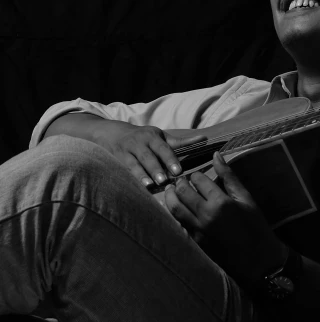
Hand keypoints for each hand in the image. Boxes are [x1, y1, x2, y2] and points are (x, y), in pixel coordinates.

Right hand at [91, 119, 206, 187]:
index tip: (178, 171)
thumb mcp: (161, 137)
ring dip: (142, 175)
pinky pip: (124, 170)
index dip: (170, 159)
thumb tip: (204, 139)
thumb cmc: (144, 138)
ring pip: (135, 164)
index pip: (163, 148)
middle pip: (148, 157)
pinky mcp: (116, 160)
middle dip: (156, 168)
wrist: (113, 134)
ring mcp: (126, 151)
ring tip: (150, 185)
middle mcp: (139, 142)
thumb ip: (181, 142)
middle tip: (165, 181)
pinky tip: (135, 186)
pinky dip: (130, 178)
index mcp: (152, 136)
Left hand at [164, 152, 287, 285]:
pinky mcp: (195, 242)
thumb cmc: (255, 226)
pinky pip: (178, 223)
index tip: (198, 176)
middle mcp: (206, 215)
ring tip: (172, 190)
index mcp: (220, 202)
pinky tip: (177, 208)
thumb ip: (229, 176)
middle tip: (182, 180)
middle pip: (182, 192)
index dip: (197, 175)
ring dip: (170, 196)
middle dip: (180, 182)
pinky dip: (175, 213)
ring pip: (174, 208)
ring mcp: (198, 230)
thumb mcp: (245, 198)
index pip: (199, 180)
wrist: (258, 260)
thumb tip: (216, 154)